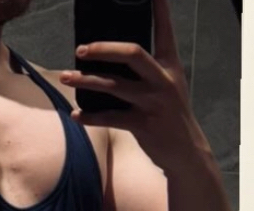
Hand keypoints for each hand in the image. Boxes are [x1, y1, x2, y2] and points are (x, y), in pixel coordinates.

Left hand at [61, 0, 206, 171]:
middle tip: (81, 48)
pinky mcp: (144, 125)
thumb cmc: (170, 116)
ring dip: (86, 81)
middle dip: (104, 48)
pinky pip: (111, 117)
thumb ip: (146, 70)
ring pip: (114, 85)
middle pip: (133, 53)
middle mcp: (163, 81)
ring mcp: (153, 103)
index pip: (164, 31)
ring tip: (66, 76)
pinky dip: (90, 116)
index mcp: (170, 67)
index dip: (159, 9)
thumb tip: (108, 55)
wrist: (187, 153)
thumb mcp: (167, 87)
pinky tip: (76, 114)